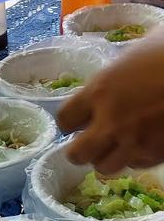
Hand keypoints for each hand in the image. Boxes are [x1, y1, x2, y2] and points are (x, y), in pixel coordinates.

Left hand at [57, 34, 163, 172]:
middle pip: (77, 154)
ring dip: (108, 157)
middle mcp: (111, 122)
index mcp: (100, 91)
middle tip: (91, 141)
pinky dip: (136, 158)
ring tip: (117, 145)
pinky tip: (144, 143)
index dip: (70, 121)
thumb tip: (117, 68)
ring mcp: (135, 143)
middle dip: (81, 149)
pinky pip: (137, 166)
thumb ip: (118, 70)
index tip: (78, 119)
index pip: (64, 119)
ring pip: (105, 168)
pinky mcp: (157, 155)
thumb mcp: (136, 52)